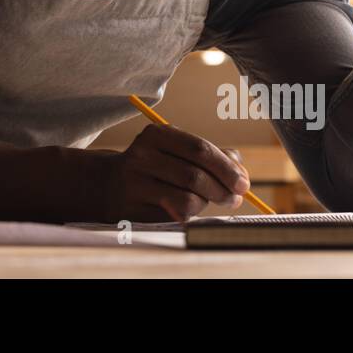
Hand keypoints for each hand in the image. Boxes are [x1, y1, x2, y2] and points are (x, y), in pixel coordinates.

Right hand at [99, 124, 250, 222]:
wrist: (108, 184)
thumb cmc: (155, 166)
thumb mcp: (176, 150)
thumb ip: (210, 155)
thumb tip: (240, 170)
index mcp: (156, 135)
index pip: (199, 149)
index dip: (226, 167)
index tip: (243, 183)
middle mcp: (142, 156)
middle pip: (195, 176)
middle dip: (222, 190)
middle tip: (235, 198)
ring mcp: (135, 184)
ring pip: (187, 200)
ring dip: (206, 204)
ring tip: (209, 202)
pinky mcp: (134, 209)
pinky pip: (174, 217)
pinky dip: (190, 215)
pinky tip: (187, 209)